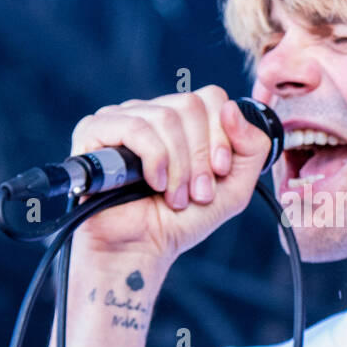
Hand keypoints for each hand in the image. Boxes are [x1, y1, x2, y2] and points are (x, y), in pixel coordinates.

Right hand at [66, 85, 273, 270]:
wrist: (142, 249)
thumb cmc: (181, 220)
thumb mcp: (234, 187)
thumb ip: (252, 148)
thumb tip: (232, 109)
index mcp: (180, 120)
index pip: (211, 97)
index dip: (222, 134)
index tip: (219, 171)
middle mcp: (149, 112)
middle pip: (191, 104)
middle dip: (200, 156)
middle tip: (197, 192)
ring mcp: (119, 118)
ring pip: (167, 117)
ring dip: (179, 165)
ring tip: (175, 197)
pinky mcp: (94, 131)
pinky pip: (136, 127)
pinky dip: (155, 159)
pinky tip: (154, 183)